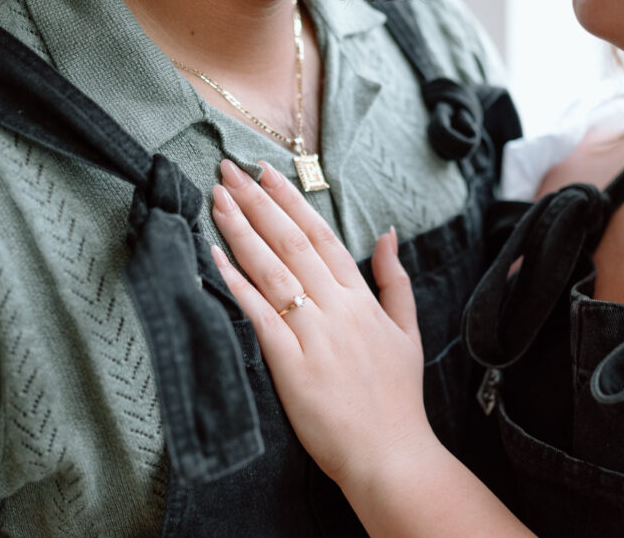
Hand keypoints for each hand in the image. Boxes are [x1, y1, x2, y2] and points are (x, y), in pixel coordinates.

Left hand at [210, 159, 436, 485]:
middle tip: (228, 169)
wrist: (391, 453)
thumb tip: (388, 234)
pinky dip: (237, 283)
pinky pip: (259, 314)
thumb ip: (394, 280)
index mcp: (361, 299)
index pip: (321, 235)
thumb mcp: (408, 331)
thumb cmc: (397, 398)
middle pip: (291, 242)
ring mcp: (313, 334)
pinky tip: (215, 255)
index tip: (266, 173)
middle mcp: (337, 308)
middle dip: (257, 201)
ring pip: (273, 269)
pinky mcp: (290, 364)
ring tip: (216, 198)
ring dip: (242, 229)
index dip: (290, 201)